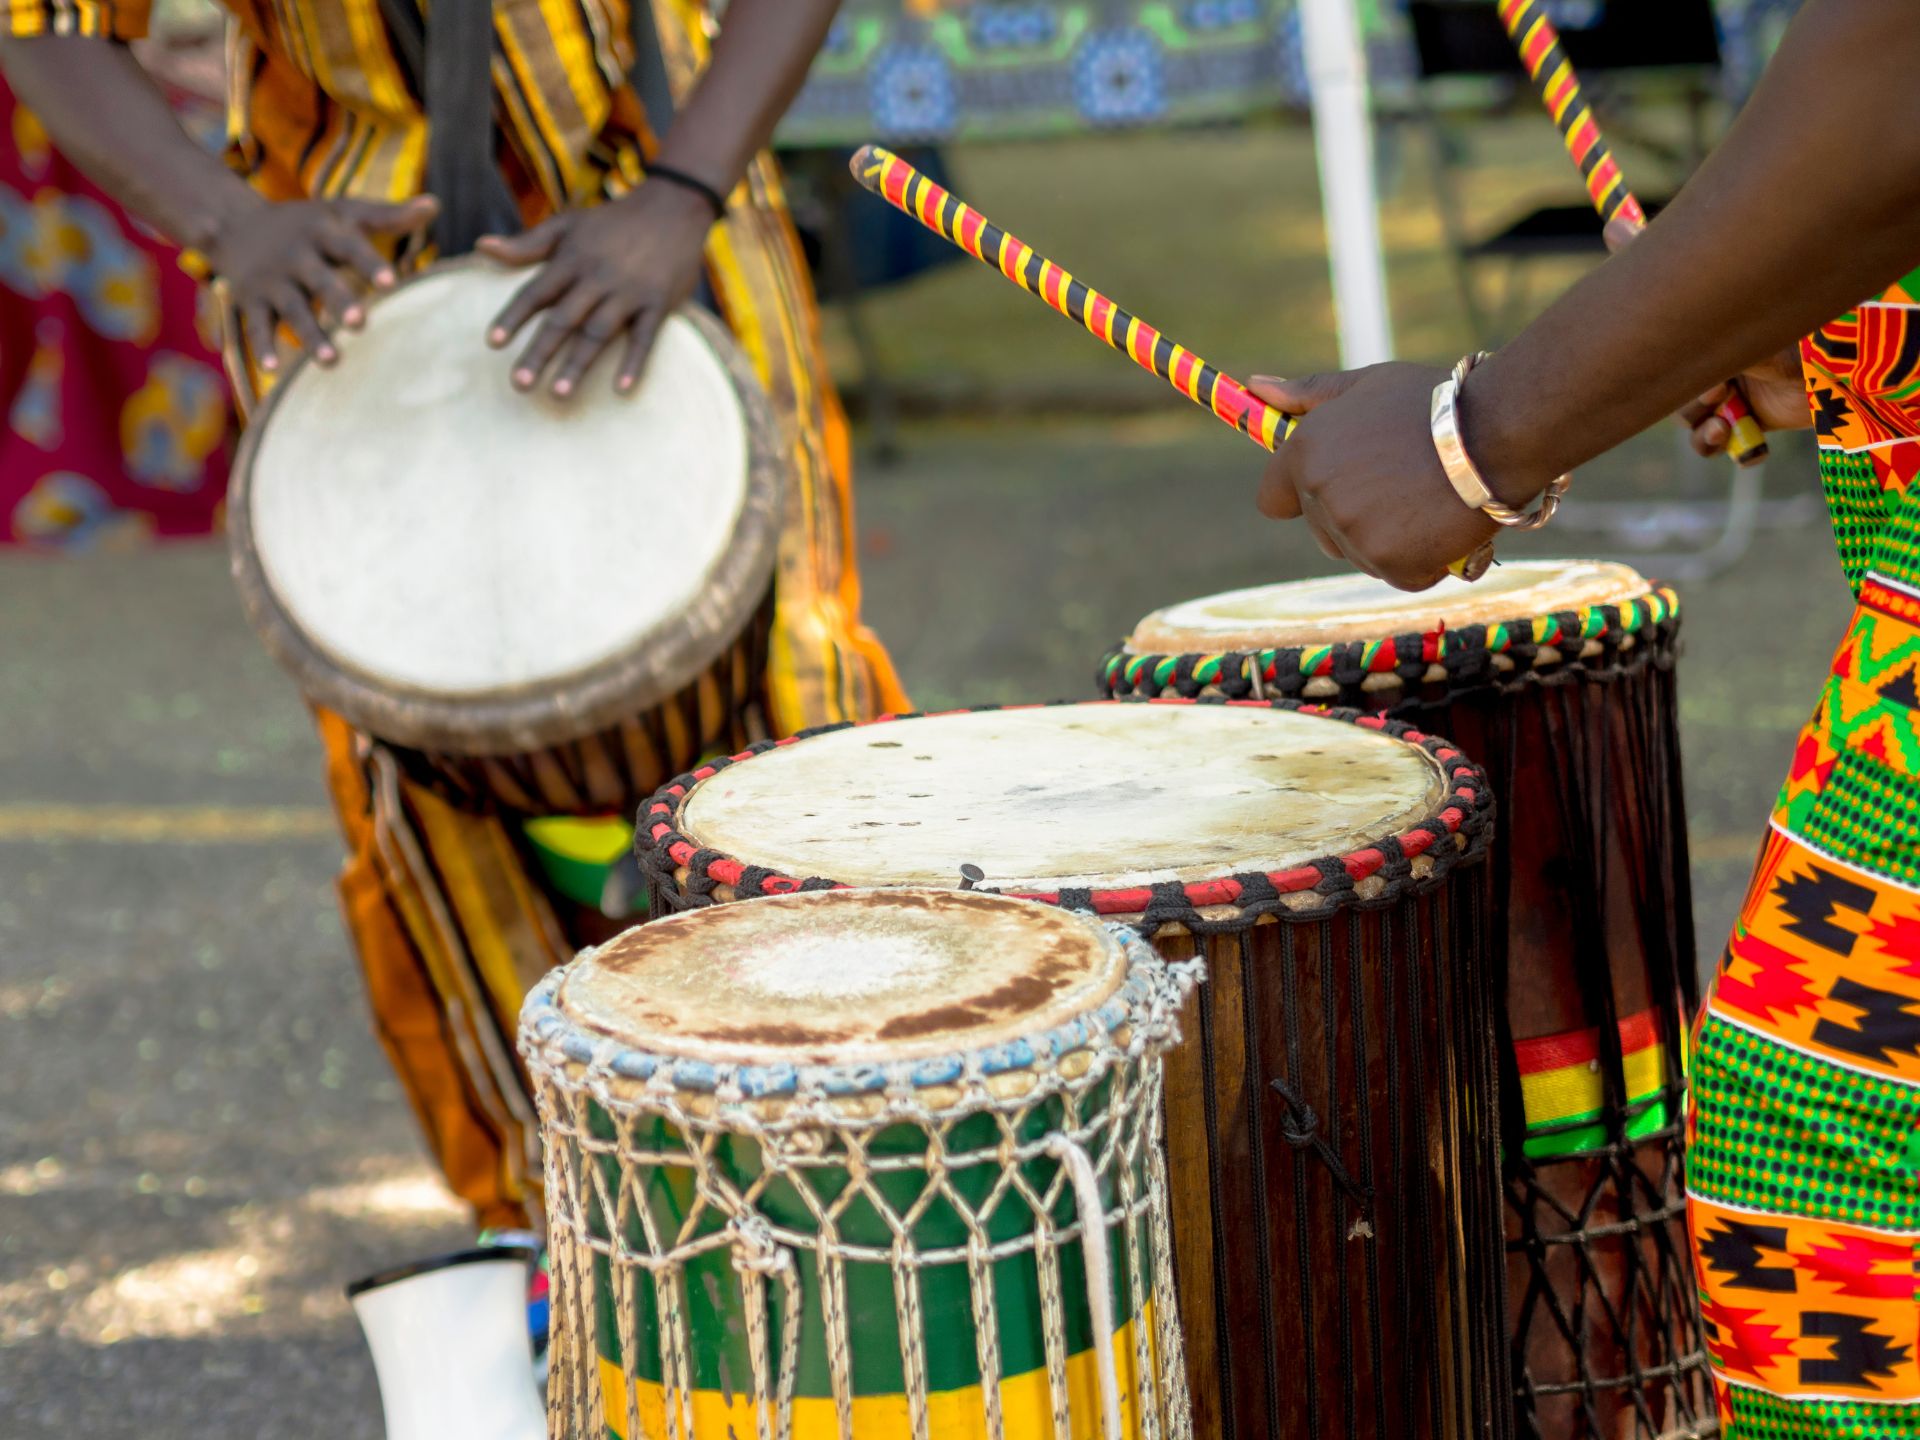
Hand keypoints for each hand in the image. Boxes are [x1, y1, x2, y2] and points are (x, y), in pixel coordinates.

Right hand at [208, 195, 438, 371]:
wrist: (236, 224)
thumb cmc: (309, 224)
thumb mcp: (343, 213)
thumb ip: (388, 215)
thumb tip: (435, 205)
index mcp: (322, 233)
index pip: (349, 247)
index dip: (370, 263)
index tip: (393, 282)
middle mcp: (296, 256)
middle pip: (320, 280)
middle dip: (338, 301)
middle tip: (360, 323)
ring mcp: (271, 280)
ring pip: (293, 310)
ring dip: (310, 335)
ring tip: (333, 362)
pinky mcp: (250, 301)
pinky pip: (257, 326)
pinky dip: (261, 347)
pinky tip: (274, 370)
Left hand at [476, 181, 714, 398]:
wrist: (672, 206)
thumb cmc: (612, 221)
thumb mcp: (567, 225)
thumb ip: (527, 244)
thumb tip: (481, 246)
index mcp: (572, 259)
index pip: (536, 292)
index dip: (513, 317)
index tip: (492, 343)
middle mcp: (598, 277)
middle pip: (563, 320)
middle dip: (540, 352)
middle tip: (519, 384)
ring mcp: (630, 292)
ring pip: (599, 332)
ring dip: (578, 363)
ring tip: (559, 394)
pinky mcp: (659, 303)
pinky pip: (645, 337)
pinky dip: (634, 362)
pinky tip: (621, 389)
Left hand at [1249, 364, 1499, 591]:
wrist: (1499, 431)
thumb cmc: (1434, 403)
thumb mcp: (1367, 386)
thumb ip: (1307, 394)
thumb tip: (1255, 387)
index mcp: (1306, 453)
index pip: (1273, 500)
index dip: (1302, 496)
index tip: (1337, 487)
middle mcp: (1321, 496)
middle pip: (1320, 532)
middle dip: (1352, 517)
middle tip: (1401, 486)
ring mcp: (1354, 534)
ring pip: (1359, 555)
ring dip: (1388, 539)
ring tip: (1428, 499)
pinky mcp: (1391, 565)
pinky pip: (1398, 575)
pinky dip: (1420, 561)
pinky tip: (1443, 524)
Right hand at [1602, 217, 1809, 456]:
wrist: (1840, 362)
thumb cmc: (1778, 320)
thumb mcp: (1717, 297)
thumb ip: (1662, 269)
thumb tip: (1612, 222)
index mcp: (1706, 333)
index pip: (1662, 353)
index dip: (1655, 369)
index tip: (1668, 369)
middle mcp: (1721, 361)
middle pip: (1674, 397)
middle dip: (1688, 400)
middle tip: (1716, 389)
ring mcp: (1742, 393)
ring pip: (1695, 424)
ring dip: (1703, 426)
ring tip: (1725, 415)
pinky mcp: (1761, 421)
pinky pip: (1729, 448)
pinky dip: (1727, 446)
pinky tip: (1732, 433)